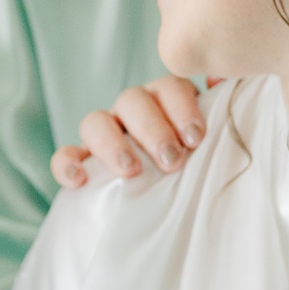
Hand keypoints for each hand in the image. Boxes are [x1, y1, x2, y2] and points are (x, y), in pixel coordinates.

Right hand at [51, 76, 208, 186]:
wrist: (184, 209)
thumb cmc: (204, 169)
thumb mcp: (220, 145)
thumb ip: (223, 116)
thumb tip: (223, 80)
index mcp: (169, 102)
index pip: (170, 87)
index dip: (181, 107)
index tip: (196, 138)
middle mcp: (135, 112)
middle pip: (132, 100)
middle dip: (152, 130)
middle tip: (171, 160)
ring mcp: (106, 134)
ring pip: (95, 121)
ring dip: (112, 144)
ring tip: (131, 172)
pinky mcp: (83, 161)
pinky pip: (65, 155)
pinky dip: (67, 164)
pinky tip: (79, 180)